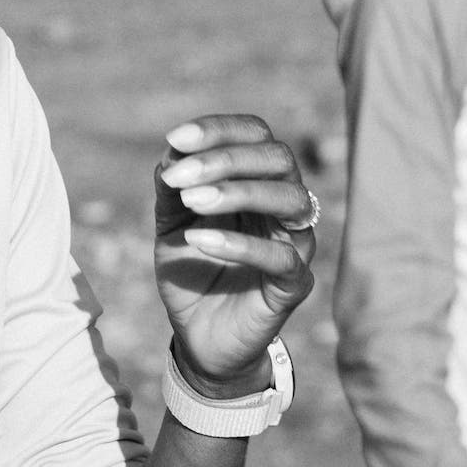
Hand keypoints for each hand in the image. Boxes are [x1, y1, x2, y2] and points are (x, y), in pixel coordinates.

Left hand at [152, 115, 315, 392]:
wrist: (198, 337)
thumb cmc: (192, 271)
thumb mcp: (171, 225)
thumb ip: (173, 189)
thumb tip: (172, 153)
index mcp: (258, 181)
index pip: (256, 134)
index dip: (219, 130)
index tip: (175, 138)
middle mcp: (284, 206)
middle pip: (278, 158)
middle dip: (226, 159)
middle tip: (178, 177)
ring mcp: (295, 243)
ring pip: (289, 200)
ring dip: (236, 193)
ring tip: (191, 203)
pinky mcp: (295, 284)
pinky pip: (280, 257)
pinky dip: (239, 244)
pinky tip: (199, 241)